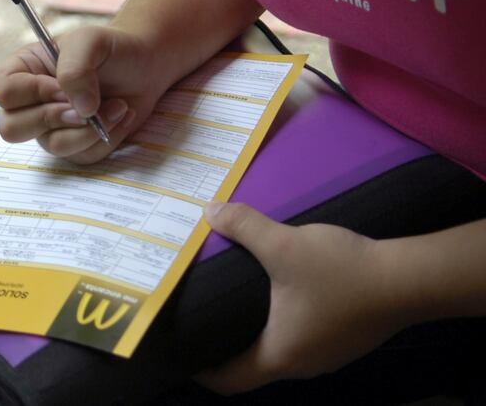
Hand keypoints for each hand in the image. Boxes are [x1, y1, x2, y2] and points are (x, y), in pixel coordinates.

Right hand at [0, 25, 164, 163]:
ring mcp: (50, 127)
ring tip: (117, 106)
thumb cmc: (111, 48)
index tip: (63, 87)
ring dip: (90, 129)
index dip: (34, 94)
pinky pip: (82, 155)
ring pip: (53, 145)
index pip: (5, 93)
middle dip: (54, 118)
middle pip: (12, 129)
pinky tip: (121, 116)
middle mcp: (30, 103)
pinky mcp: (75, 145)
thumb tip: (80, 111)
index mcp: (21, 72)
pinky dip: (106, 138)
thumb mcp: (90, 41)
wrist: (144, 66)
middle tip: (87, 106)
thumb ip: (75, 69)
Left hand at [196, 202, 405, 393]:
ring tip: (235, 308)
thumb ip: (243, 226)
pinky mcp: (345, 340)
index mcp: (280, 355)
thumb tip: (209, 211)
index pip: (230, 380)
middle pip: (253, 368)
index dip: (202, 371)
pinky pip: (303, 341)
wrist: (409, 279)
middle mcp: (302, 365)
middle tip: (203, 322)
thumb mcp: (283, 245)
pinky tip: (278, 301)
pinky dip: (283, 327)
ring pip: (280, 353)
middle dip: (226, 349)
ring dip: (257, 336)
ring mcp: (328, 356)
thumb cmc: (339, 271)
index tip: (183, 352)